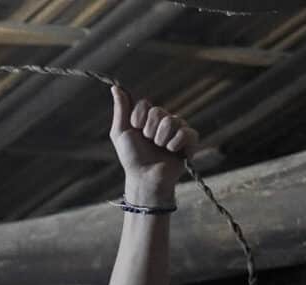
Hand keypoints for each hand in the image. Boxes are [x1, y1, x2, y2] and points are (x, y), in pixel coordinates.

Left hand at [109, 85, 196, 202]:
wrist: (145, 177)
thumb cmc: (132, 157)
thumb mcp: (121, 132)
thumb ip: (121, 110)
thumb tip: (115, 87)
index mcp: (148, 118)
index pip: (145, 104)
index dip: (138, 118)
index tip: (135, 130)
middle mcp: (164, 121)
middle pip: (159, 112)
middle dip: (149, 130)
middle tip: (148, 142)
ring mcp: (178, 130)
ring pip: (172, 121)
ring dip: (161, 139)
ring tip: (159, 149)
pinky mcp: (190, 141)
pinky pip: (186, 132)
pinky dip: (176, 143)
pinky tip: (172, 151)